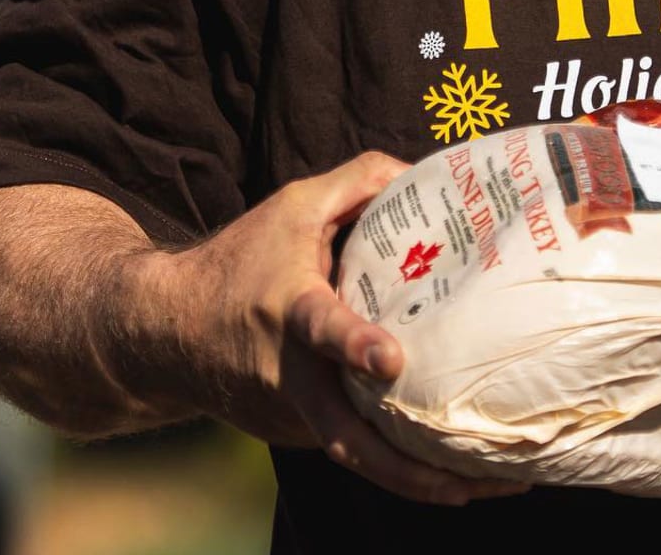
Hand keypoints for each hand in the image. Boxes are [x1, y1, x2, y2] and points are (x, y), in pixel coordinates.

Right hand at [150, 151, 527, 505]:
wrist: (160, 332)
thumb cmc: (239, 263)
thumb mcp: (292, 207)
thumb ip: (357, 182)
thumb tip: (423, 173)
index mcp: (291, 313)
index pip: (322, 330)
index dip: (353, 344)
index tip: (390, 361)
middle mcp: (292, 378)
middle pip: (352, 441)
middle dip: (415, 470)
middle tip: (482, 482)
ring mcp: (294, 417)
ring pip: (363, 456)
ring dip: (424, 481)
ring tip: (500, 488)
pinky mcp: (299, 435)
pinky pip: (359, 449)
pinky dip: (405, 466)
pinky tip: (465, 473)